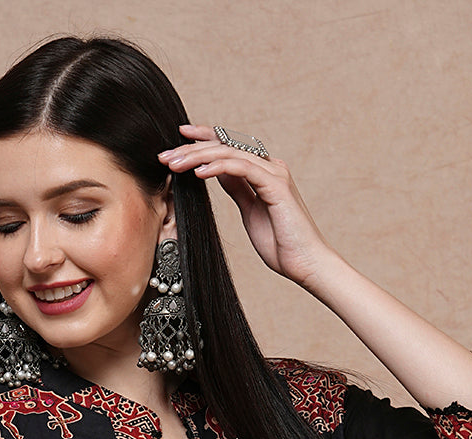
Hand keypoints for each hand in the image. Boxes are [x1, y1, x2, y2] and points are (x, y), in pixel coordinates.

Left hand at [159, 124, 335, 288]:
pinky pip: (242, 169)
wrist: (306, 264)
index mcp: (263, 172)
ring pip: (230, 153)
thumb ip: (237, 189)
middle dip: (191, 148)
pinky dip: (218, 167)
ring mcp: (274, 174)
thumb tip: (217, 171)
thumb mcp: (250, 212)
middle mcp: (270, 167)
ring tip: (174, 164)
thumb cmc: (281, 245)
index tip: (177, 141)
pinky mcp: (276, 186)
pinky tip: (198, 173)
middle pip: (225, 146)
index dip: (203, 140)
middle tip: (165, 155)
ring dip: (198, 156)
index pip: (228, 147)